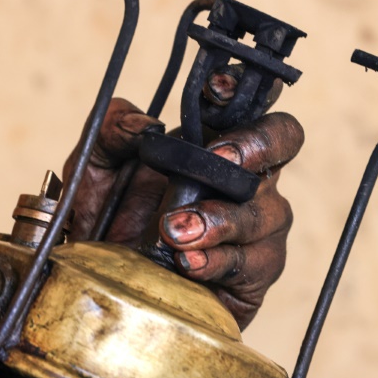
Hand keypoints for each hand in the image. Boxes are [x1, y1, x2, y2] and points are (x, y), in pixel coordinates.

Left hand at [63, 95, 303, 329]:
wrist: (104, 288)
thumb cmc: (105, 222)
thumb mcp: (92, 170)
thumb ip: (110, 132)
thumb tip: (144, 123)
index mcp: (209, 145)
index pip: (246, 104)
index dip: (242, 90)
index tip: (214, 93)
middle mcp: (241, 181)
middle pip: (284, 141)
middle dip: (256, 145)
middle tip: (218, 159)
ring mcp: (254, 228)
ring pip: (269, 210)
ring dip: (222, 218)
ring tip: (174, 232)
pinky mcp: (253, 275)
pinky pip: (256, 262)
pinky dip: (220, 260)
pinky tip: (187, 263)